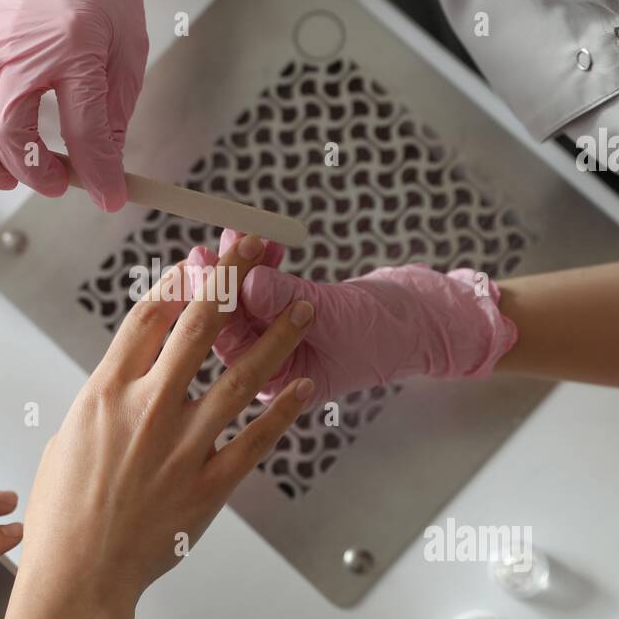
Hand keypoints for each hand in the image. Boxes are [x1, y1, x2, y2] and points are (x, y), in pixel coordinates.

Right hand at [0, 0, 167, 211]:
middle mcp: (18, 48)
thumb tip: (103, 177)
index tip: (107, 196)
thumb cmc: (103, 7)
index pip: (82, 127)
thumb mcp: (127, 61)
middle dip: (32, 171)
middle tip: (55, 183)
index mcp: (73, 49)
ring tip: (7, 176)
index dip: (97, 172)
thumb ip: (112, 121)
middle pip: (7, 128)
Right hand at [0, 233, 315, 618]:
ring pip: (240, 376)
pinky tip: (301, 386)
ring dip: (275, 338)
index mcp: (106, 393)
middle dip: (230, 280)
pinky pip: (256, 439)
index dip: (179, 280)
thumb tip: (131, 370)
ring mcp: (183, 446)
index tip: (199, 259)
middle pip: (198, 327)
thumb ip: (107, 397)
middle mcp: (148, 409)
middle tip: (255, 249)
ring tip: (301, 308)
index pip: (148, 317)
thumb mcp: (70, 435)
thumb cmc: (64, 511)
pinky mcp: (210, 483)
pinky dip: (281, 410)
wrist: (79, 573)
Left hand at [194, 229, 518, 404]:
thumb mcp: (336, 318)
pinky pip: (262, 288)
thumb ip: (290, 302)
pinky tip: (262, 242)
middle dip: (219, 282)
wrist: (412, 323)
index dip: (216, 303)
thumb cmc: (382, 334)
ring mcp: (272, 339)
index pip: (232, 344)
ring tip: (237, 234)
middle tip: (208, 249)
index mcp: (273, 383)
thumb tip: (249, 282)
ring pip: (242, 301)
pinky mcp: (282, 314)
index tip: (206, 267)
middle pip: (228, 321)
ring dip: (238, 266)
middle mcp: (265, 365)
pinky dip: (260, 263)